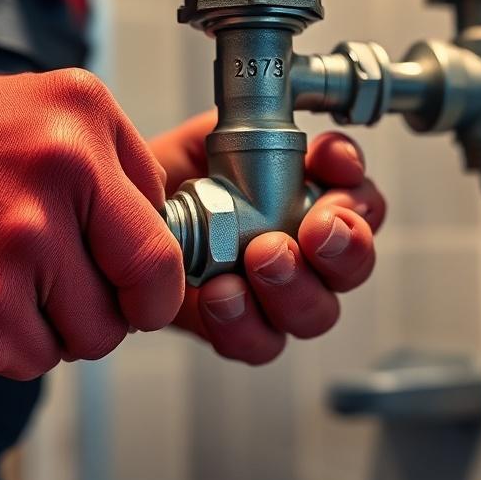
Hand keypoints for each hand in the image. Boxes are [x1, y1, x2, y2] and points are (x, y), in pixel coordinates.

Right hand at [0, 70, 184, 378]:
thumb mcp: (43, 108)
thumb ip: (114, 161)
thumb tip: (166, 232)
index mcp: (83, 112)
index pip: (166, 224)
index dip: (155, 269)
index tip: (134, 280)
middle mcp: (60, 167)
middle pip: (148, 287)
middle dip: (128, 310)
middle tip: (92, 301)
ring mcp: (21, 237)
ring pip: (96, 334)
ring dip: (65, 330)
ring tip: (21, 291)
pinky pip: (37, 358)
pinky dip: (16, 348)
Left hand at [150, 111, 385, 364]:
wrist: (116, 221)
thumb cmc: (172, 181)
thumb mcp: (212, 140)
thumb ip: (267, 135)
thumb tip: (325, 149)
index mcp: (313, 203)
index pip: (364, 203)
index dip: (358, 191)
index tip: (333, 171)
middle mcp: (306, 255)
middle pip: (355, 264)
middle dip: (343, 248)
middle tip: (312, 231)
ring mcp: (278, 299)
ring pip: (317, 312)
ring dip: (295, 288)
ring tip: (259, 261)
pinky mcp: (242, 332)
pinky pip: (262, 344)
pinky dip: (246, 324)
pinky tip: (222, 296)